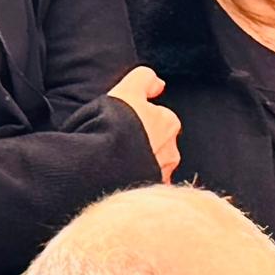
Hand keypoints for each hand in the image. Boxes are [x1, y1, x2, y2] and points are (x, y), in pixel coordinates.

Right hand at [110, 65, 180, 181]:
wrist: (103, 164)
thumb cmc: (115, 124)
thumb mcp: (129, 90)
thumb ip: (145, 80)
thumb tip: (158, 83)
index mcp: (169, 123)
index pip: (160, 117)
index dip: (142, 118)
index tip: (128, 121)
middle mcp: (171, 150)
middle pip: (159, 143)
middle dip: (145, 143)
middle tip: (121, 142)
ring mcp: (160, 175)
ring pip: (152, 166)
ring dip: (140, 164)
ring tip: (117, 162)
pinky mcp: (148, 195)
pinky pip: (144, 188)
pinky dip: (135, 183)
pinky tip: (119, 179)